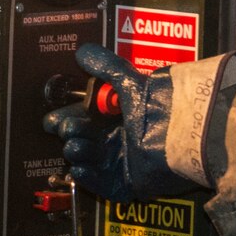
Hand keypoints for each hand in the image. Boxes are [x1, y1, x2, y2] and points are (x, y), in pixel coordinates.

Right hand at [41, 44, 193, 202]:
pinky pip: (101, 185)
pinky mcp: (128, 183)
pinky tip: (80, 169)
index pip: (86, 120)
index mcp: (120, 118)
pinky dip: (88, 178)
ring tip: (77, 145)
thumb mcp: (131, 84)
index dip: (68, 119)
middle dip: (71, 134)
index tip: (53, 119)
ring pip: (88, 161)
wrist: (183, 136)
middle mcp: (121, 141)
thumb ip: (107, 68)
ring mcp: (124, 163)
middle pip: (83, 140)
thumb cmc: (161, 109)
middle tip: (69, 128)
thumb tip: (84, 51)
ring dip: (77, 152)